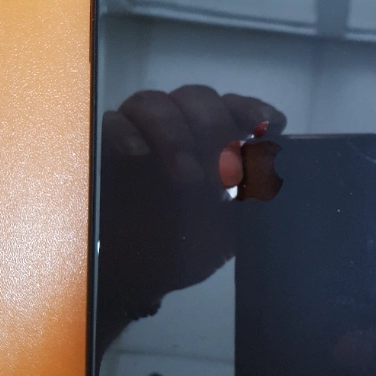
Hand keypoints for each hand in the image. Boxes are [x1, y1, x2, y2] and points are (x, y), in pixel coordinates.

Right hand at [97, 85, 285, 347]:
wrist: (135, 277)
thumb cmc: (187, 248)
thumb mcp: (230, 232)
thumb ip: (252, 200)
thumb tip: (274, 172)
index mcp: (213, 144)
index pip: (235, 108)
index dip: (251, 111)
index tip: (266, 126)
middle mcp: (178, 130)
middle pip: (197, 99)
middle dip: (214, 126)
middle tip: (221, 168)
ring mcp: (138, 135)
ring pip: (153, 103)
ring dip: (174, 134)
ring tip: (185, 177)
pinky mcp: (101, 149)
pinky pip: (111, 123)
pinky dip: (125, 133)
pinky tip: (137, 155)